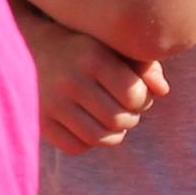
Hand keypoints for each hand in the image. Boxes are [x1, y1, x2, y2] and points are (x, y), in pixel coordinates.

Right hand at [31, 17, 167, 152]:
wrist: (32, 48)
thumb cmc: (87, 49)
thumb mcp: (115, 47)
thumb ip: (145, 65)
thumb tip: (162, 90)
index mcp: (91, 56)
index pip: (134, 95)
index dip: (142, 98)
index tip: (135, 92)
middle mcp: (69, 80)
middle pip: (119, 119)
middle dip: (130, 117)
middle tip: (124, 108)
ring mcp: (51, 103)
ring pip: (99, 138)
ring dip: (113, 133)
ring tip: (111, 119)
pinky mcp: (40, 122)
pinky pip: (76, 147)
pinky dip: (88, 142)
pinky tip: (87, 124)